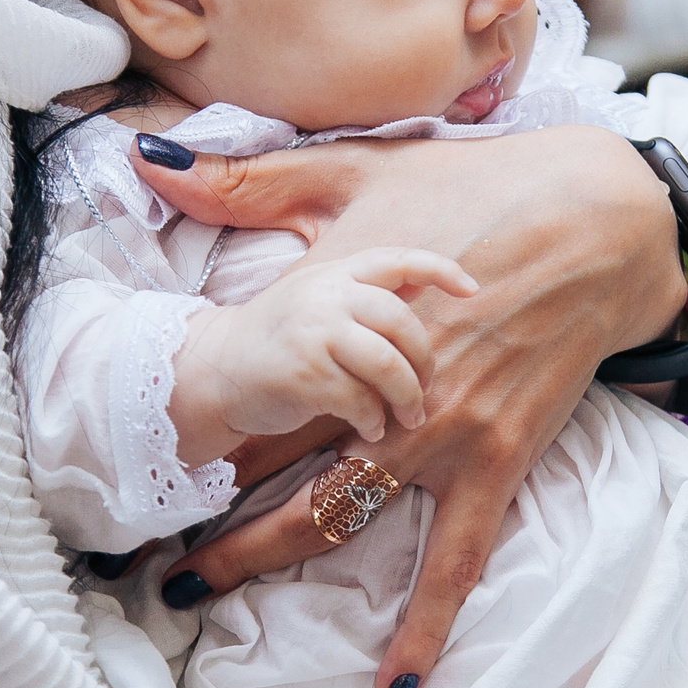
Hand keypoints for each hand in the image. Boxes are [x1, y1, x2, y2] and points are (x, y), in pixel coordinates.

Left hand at [136, 126, 682, 687]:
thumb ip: (252, 179)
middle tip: (147, 558)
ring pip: (335, 521)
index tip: (134, 465)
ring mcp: (435, 436)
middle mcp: (375, 395)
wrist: (598, 217)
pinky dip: (423, 630)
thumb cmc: (479, 186)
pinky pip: (455, 563)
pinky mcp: (496, 462)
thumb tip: (153, 159)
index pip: (245, 397)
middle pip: (268, 470)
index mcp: (338, 328)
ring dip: (265, 561)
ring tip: (203, 599)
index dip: (185, 435)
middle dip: (202, 516)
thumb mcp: (357, 170)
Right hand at [168, 249, 477, 465]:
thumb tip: (426, 283)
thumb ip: (368, 294)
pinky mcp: (303, 375)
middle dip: (424, 361)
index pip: (397, 259)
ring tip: (408, 416)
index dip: (440, 269)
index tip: (471, 289)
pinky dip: (373, 419)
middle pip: (401, 322)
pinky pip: (359, 399)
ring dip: (406, 396)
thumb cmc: (281, 339)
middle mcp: (325, 296)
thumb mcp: (321, 300)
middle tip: (425, 389)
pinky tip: (372, 429)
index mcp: (336, 273)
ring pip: (386, 363)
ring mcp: (313, 333)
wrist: (216, 369)